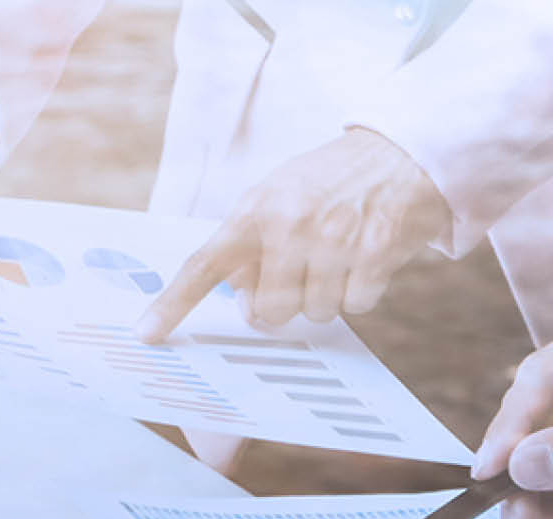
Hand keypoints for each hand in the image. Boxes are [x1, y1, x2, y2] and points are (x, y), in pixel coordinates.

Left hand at [134, 128, 450, 341]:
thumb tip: (238, 296)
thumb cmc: (334, 179)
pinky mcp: (376, 252)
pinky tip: (366, 258)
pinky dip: (361, 291)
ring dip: (326, 297)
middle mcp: (290, 225)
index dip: (173, 303)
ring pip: (314, 314)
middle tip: (298, 277)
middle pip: (267, 312)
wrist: (404, 150)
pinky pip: (356, 306)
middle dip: (281, 305)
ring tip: (339, 257)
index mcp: (257, 210)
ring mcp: (335, 240)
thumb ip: (252, 241)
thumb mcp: (280, 193)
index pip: (205, 264)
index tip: (147, 334)